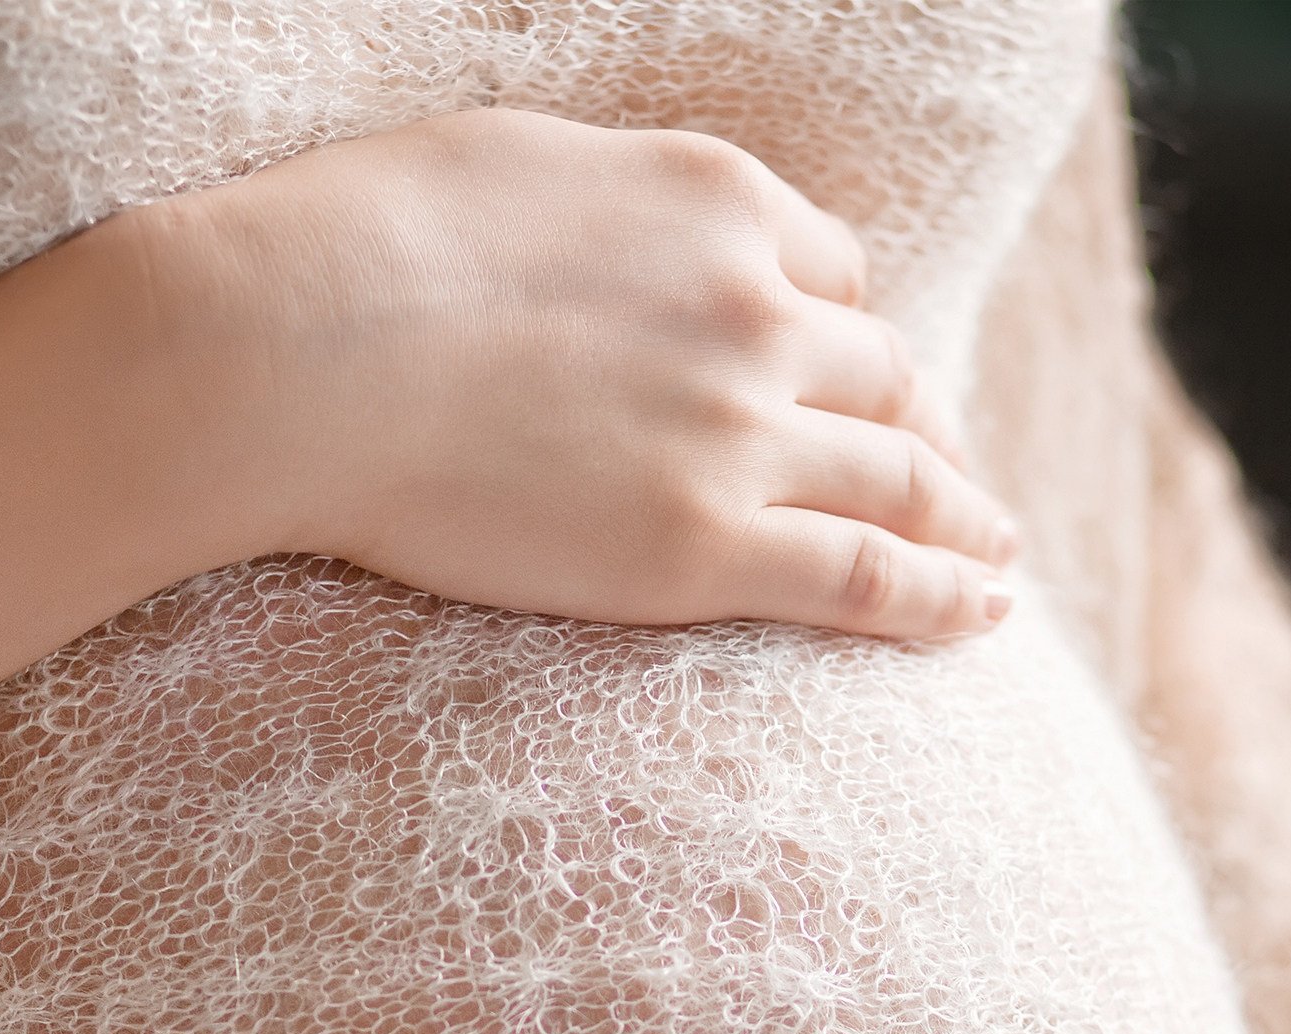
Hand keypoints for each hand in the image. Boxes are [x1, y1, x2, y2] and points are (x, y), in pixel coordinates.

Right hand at [134, 108, 1016, 637]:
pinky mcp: (702, 545)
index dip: (853, 333)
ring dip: (961, 518)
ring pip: (899, 479)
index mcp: (715, 201)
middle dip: (926, 428)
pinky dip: (938, 596)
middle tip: (952, 475)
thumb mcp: (515, 166)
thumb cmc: (359, 247)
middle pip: (883, 376)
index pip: (830, 274)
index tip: (866, 378)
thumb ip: (607, 212)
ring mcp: (739, 431)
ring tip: (992, 555)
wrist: (298, 350)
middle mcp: (755, 309)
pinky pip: (863, 576)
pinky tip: (980, 611)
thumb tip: (611, 242)